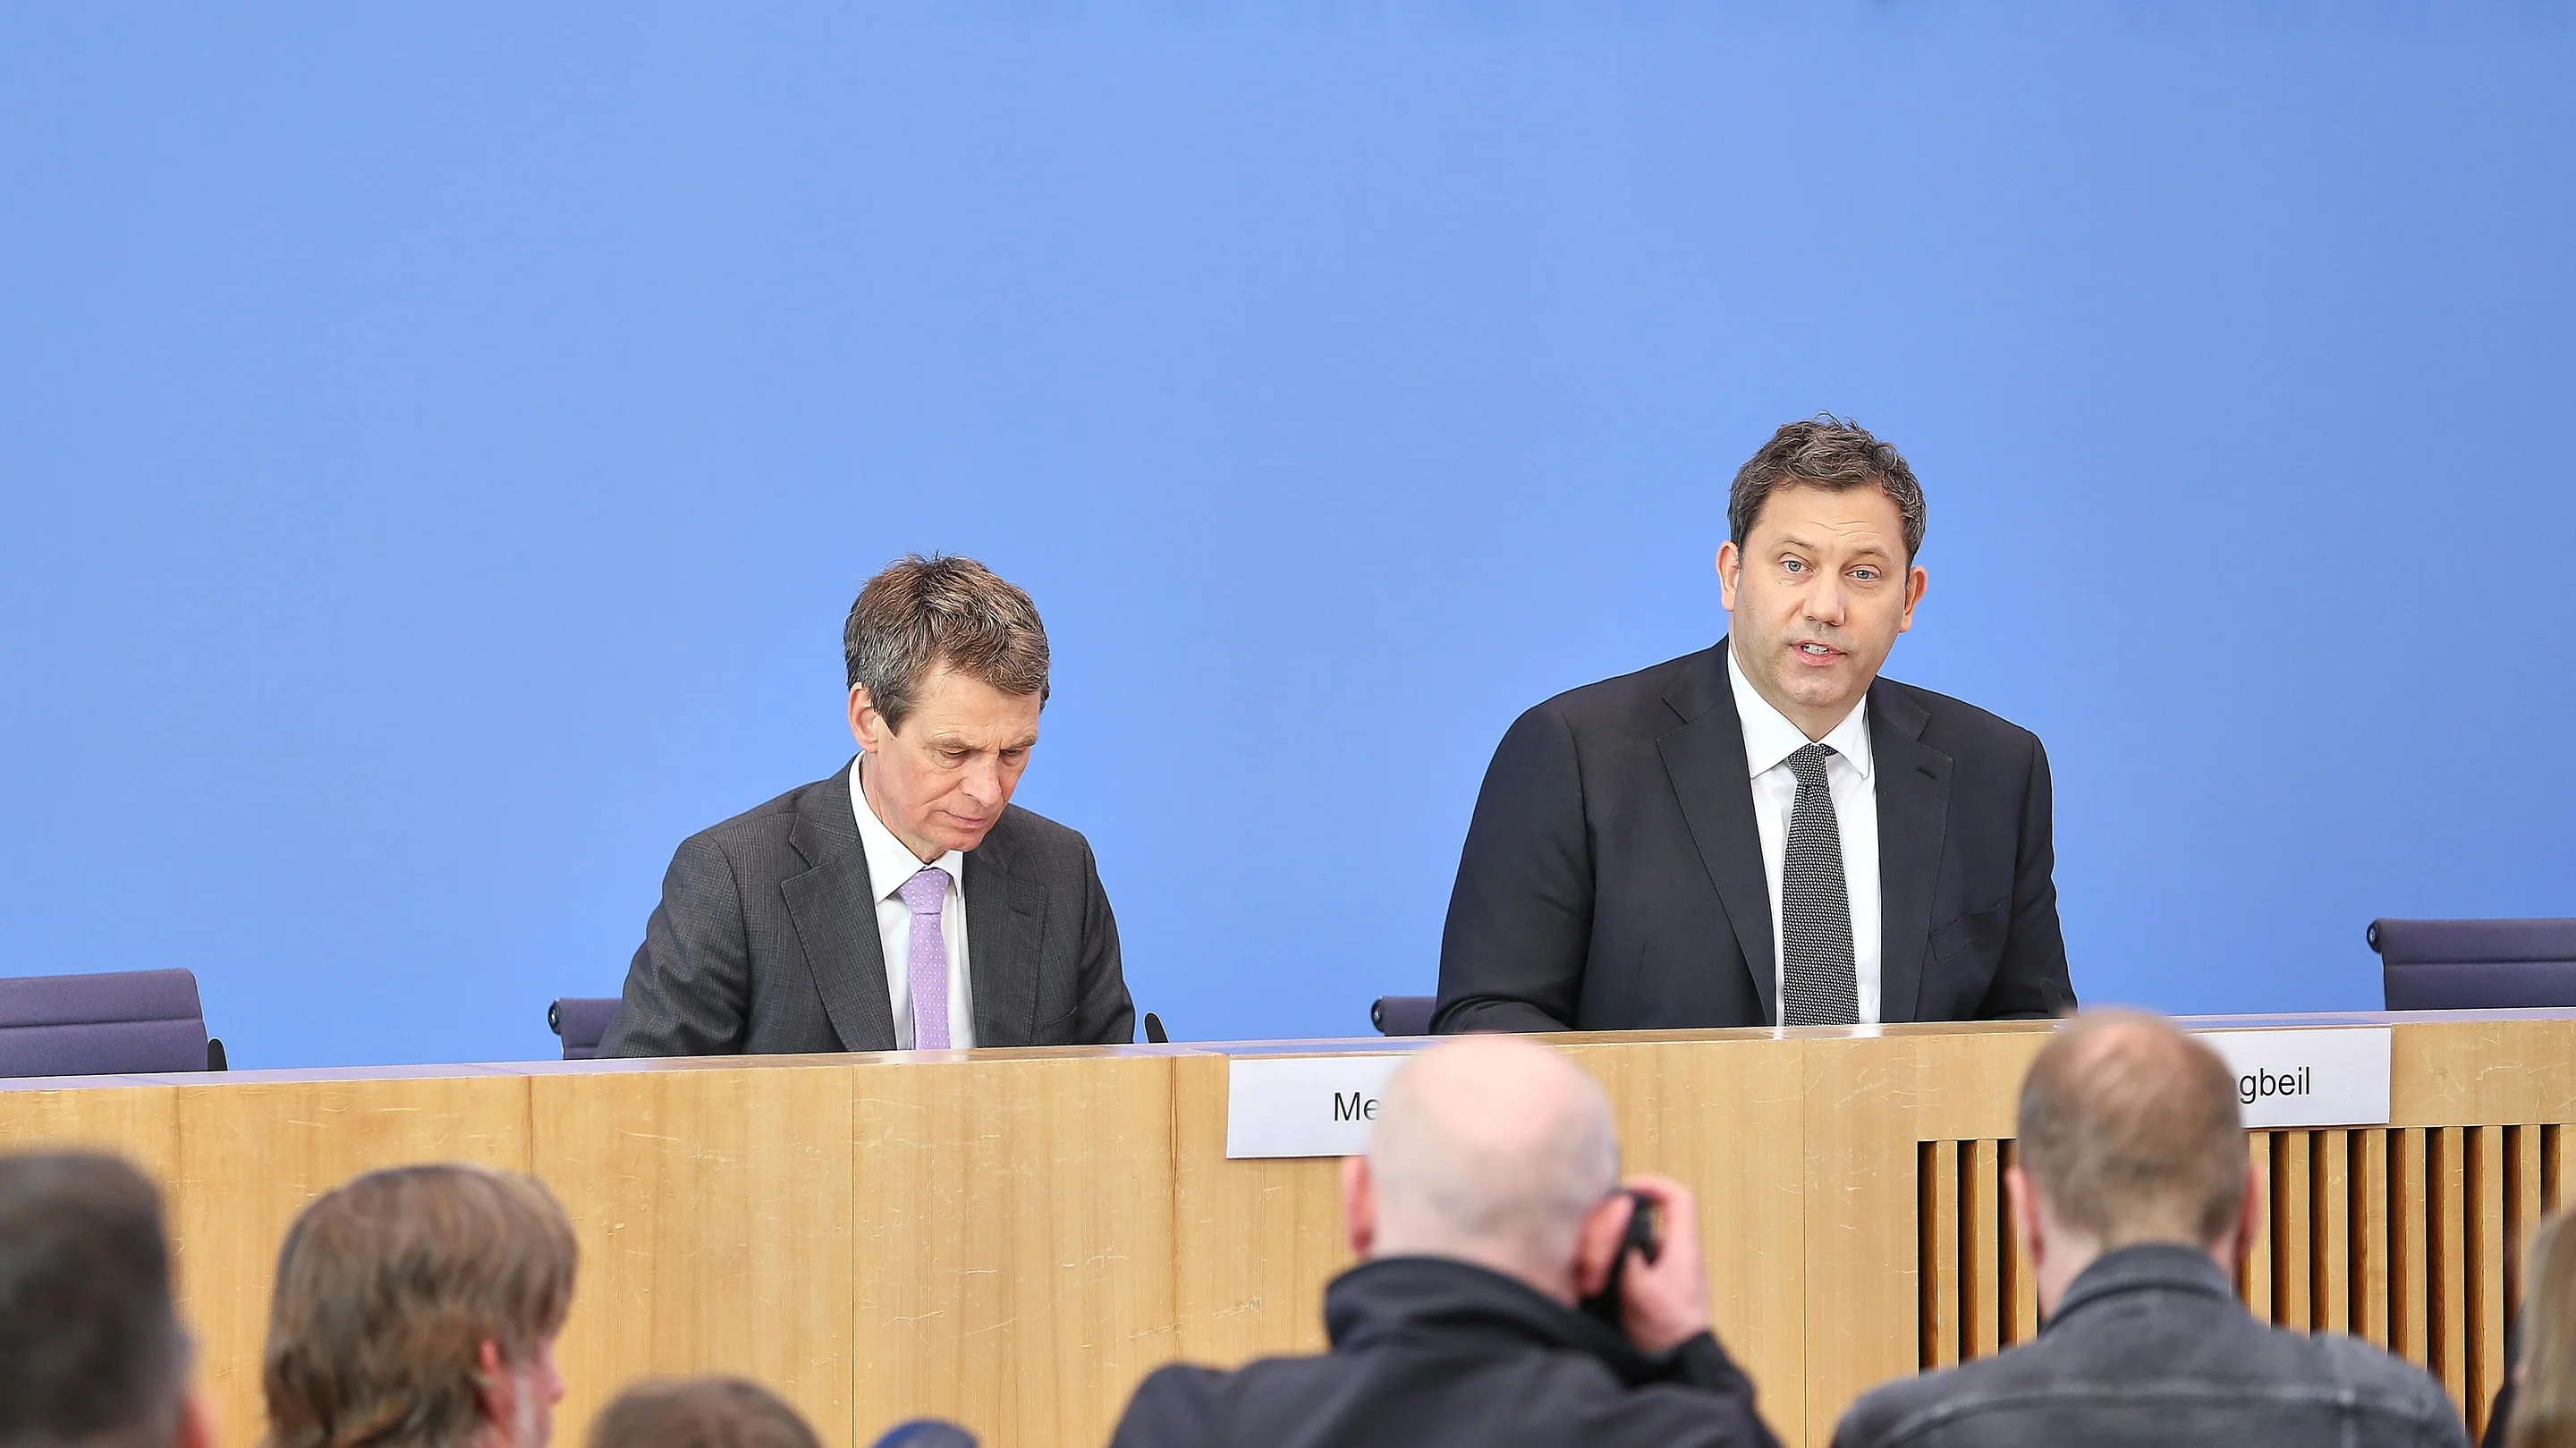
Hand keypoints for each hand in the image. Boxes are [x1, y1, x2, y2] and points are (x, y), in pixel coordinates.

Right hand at [1617, 1173, 1711, 1354]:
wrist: (1682, 1363)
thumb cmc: (1668, 1331)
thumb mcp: (1639, 1290)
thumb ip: (1627, 1257)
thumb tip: (1618, 1237)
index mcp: (1684, 1249)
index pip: (1679, 1198)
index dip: (1653, 1184)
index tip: (1628, 1189)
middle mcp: (1684, 1255)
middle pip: (1660, 1217)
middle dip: (1631, 1218)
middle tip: (1608, 1226)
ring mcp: (1677, 1271)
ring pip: (1649, 1241)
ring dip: (1626, 1245)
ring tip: (1605, 1261)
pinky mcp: (1668, 1287)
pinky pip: (1646, 1262)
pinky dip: (1628, 1264)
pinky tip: (1612, 1282)